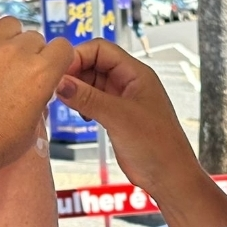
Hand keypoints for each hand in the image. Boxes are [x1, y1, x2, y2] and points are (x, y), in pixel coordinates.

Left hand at [0, 4, 72, 176]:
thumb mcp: (32, 129)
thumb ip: (40, 101)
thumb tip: (37, 90)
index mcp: (42, 74)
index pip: (63, 48)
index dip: (57, 59)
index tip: (47, 69)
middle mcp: (19, 53)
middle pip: (35, 38)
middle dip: (30, 54)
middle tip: (16, 74)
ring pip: (11, 24)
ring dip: (9, 37)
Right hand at [56, 39, 226, 226]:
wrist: (169, 177)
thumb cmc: (158, 146)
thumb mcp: (118, 117)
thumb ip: (88, 98)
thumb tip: (61, 83)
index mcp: (136, 74)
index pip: (101, 49)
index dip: (78, 56)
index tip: (59, 71)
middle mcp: (129, 82)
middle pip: (94, 63)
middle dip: (74, 72)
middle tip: (56, 87)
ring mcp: (123, 100)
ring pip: (91, 83)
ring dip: (76, 89)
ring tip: (64, 101)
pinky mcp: (116, 117)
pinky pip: (93, 101)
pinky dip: (81, 104)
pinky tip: (79, 115)